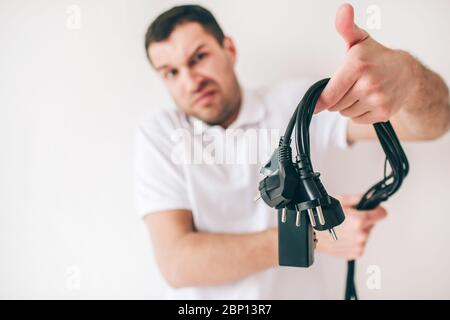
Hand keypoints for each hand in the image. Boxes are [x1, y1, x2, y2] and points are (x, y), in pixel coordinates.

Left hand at [315, 3, 417, 123]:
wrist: (408, 74)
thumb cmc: (377, 58)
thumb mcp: (359, 41)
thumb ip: (346, 27)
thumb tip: (343, 9)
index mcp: (357, 65)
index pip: (329, 95)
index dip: (319, 103)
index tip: (313, 106)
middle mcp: (368, 84)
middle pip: (335, 105)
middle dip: (337, 98)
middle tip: (348, 86)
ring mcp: (377, 100)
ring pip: (345, 113)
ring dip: (347, 106)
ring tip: (359, 92)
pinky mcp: (383, 113)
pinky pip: (358, 119)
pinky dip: (359, 113)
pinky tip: (368, 101)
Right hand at [315, 194, 386, 259]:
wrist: (312, 235)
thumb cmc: (322, 218)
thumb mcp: (340, 201)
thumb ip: (359, 198)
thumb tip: (370, 197)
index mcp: (359, 221)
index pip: (382, 214)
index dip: (376, 210)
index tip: (372, 209)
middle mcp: (361, 236)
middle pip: (371, 224)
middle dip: (363, 220)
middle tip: (348, 218)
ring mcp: (358, 246)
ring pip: (365, 234)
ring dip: (357, 231)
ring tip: (343, 228)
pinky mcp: (355, 254)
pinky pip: (360, 244)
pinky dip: (353, 240)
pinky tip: (343, 236)